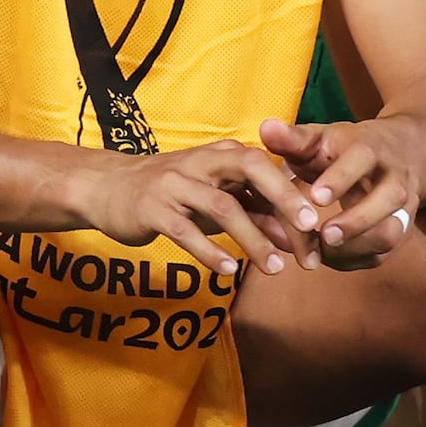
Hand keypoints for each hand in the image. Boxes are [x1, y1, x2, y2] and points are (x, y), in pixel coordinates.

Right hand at [78, 139, 327, 281]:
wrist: (106, 188)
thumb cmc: (170, 194)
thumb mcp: (214, 199)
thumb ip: (253, 214)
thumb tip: (296, 238)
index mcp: (220, 155)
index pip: (266, 168)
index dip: (294, 193)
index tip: (319, 224)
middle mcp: (200, 163)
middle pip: (251, 170)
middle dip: (284, 200)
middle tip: (310, 232)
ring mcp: (174, 184)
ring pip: (223, 206)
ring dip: (253, 239)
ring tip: (275, 269)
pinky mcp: (152, 209)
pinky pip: (186, 230)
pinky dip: (211, 251)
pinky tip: (230, 271)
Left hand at [257, 121, 413, 266]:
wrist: (401, 152)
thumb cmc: (345, 148)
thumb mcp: (320, 137)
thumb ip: (293, 139)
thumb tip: (266, 129)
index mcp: (369, 148)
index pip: (361, 160)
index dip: (340, 179)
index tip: (315, 197)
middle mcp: (393, 177)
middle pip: (389, 198)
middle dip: (357, 221)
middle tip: (325, 236)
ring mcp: (402, 207)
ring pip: (392, 231)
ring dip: (356, 246)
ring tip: (322, 251)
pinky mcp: (400, 231)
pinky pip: (383, 253)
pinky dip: (354, 259)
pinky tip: (326, 257)